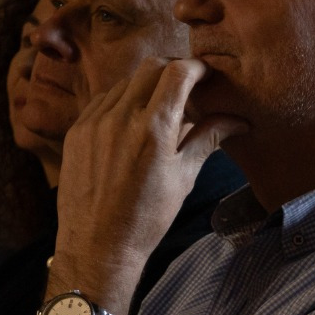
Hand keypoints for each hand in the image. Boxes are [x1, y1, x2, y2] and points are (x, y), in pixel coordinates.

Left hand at [51, 57, 245, 314]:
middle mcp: (120, 117)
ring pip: (125, 82)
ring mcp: (93, 122)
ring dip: (145, 87)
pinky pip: (102, 100)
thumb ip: (208, 139)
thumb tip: (239, 120)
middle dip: (173, 72)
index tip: (206, 76)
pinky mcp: (76, 132)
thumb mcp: (184, 178)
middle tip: (186, 90)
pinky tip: (130, 124)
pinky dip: (120, 102)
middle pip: (151, 68)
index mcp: (154, 128)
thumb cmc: (147, 218)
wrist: (98, 246)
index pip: (178, 72)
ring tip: (158, 111)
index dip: (197, 68)